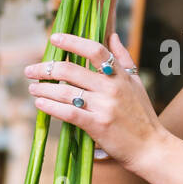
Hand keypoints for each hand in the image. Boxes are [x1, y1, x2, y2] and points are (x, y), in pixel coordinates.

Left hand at [25, 29, 166, 173]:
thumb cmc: (143, 117)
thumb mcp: (137, 84)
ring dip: (43, 89)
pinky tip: (39, 104)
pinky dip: (50, 107)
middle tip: (31, 70)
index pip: (95, 50)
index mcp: (120, 76)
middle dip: (46, 68)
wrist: (151, 148)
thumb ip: (125, 59)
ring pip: (65, 92)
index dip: (72, 42)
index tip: (54, 38)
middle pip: (71, 70)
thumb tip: (113, 35)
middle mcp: (111, 88)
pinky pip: (68, 113)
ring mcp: (104, 107)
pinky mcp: (97, 126)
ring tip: (32, 88)